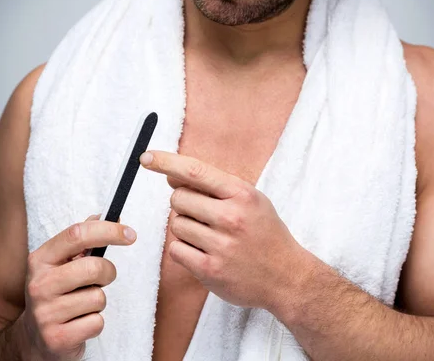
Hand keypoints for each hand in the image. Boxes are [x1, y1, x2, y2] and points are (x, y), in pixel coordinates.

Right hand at [17, 214, 136, 360]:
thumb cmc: (56, 294)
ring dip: (98, 302)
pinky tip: (79, 324)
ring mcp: (45, 313)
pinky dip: (95, 324)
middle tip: (100, 280)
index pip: (77, 234)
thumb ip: (83, 240)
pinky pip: (96, 323)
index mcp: (40, 260)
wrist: (34, 339)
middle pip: (94, 267)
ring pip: (98, 298)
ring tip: (82, 306)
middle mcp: (39, 284)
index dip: (108, 230)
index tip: (130, 234)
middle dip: (107, 273)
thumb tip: (108, 215)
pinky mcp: (56, 338)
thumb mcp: (61, 264)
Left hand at [140, 150, 308, 311]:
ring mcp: (220, 245)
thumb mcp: (250, 200)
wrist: (286, 276)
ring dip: (185, 228)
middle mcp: (231, 217)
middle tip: (205, 216)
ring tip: (210, 237)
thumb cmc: (264, 234)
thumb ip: (214, 186)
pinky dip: (184, 250)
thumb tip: (172, 175)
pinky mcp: (210, 269)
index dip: (167, 162)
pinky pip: (176, 249)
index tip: (147, 157)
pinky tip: (204, 252)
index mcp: (242, 194)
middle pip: (179, 198)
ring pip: (175, 224)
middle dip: (184, 204)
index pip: (195, 171)